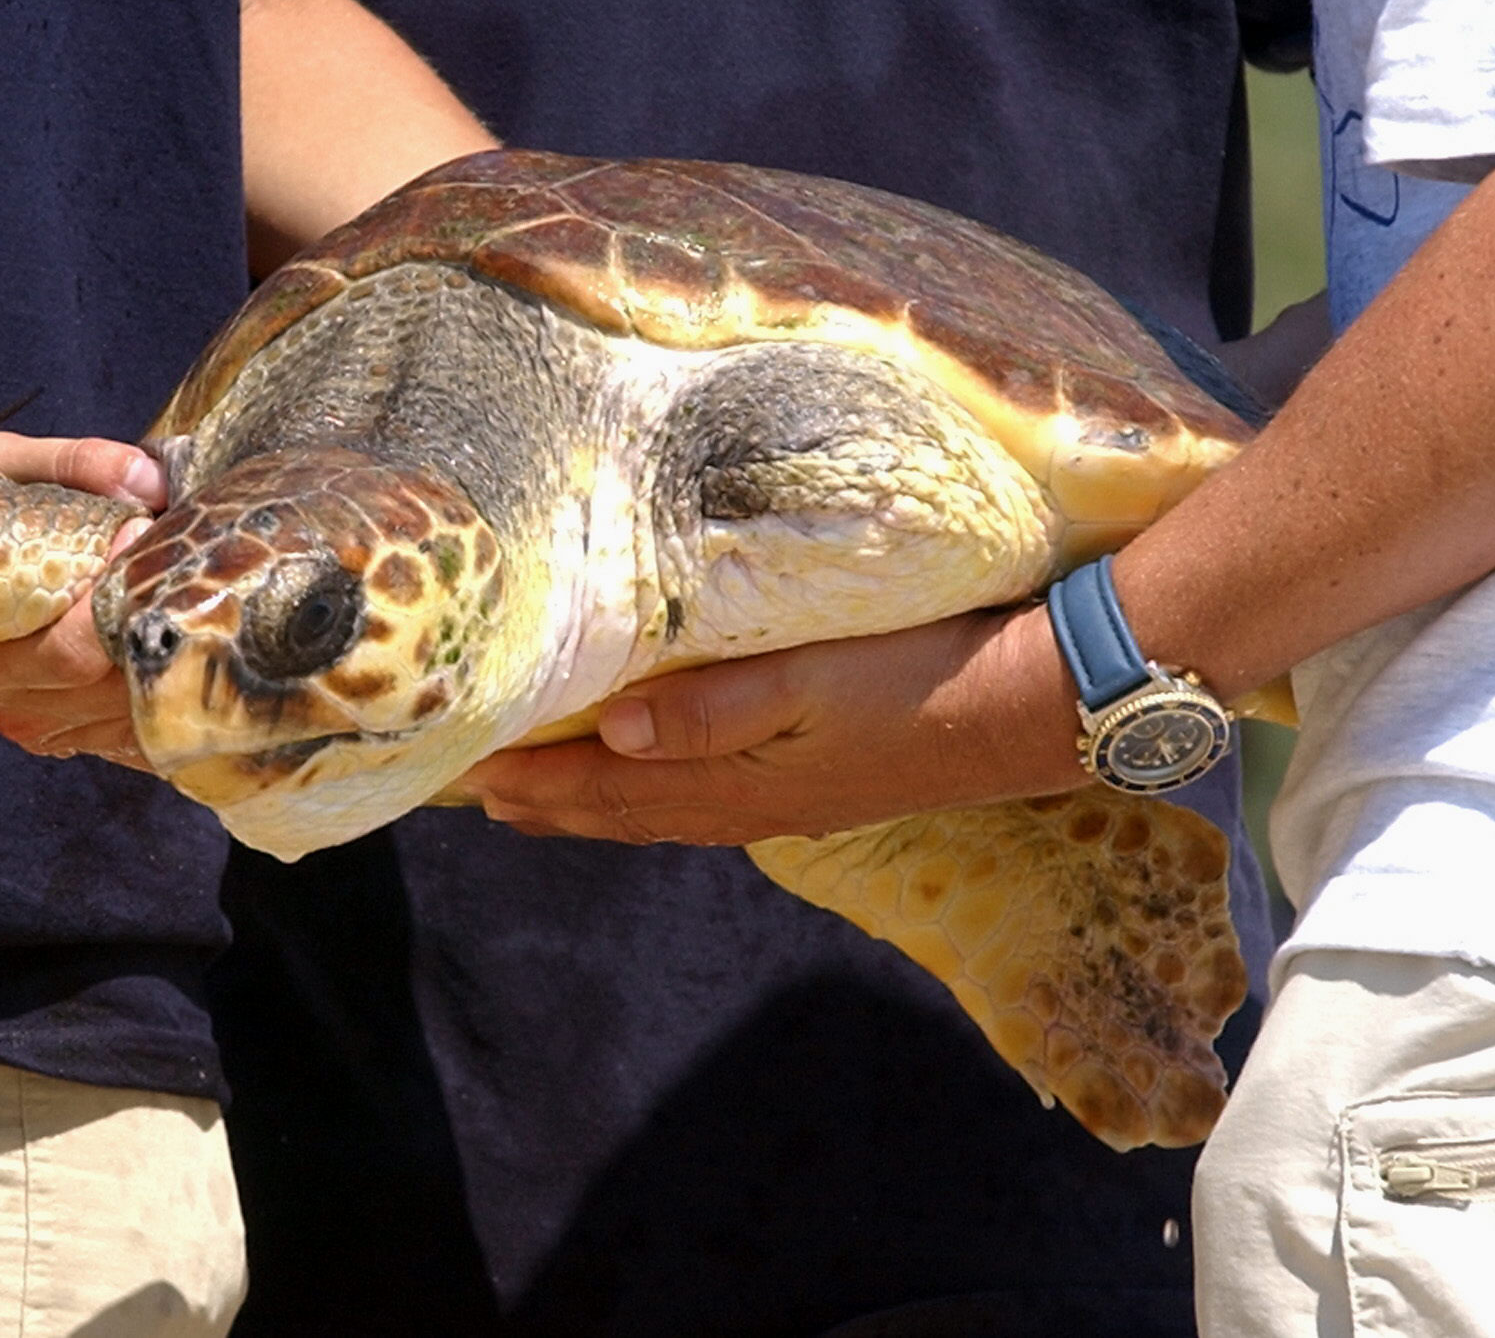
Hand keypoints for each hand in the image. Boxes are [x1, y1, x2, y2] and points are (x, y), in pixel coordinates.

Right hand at [0, 434, 168, 769]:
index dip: (125, 596)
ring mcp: (31, 721)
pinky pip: (131, 729)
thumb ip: (77, 464)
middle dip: (160, 626)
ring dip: (169, 657)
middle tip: (182, 565)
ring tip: (180, 593)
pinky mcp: (62, 734)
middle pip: (108, 686)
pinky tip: (171, 639)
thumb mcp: (2, 463)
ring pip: (129, 712)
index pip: (75, 647)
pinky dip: (162, 689)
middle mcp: (0, 692)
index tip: (146, 533)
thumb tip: (151, 482)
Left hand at [460, 606, 1089, 845]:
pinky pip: (704, 809)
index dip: (537, 780)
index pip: (608, 785)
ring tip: (543, 805)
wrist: (1026, 713)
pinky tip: (656, 793)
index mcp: (733, 780)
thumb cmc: (915, 679)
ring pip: (662, 815)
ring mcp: (783, 805)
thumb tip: (610, 731)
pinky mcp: (815, 793)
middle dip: (549, 805)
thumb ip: (709, 708)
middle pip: (623, 812)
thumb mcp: (810, 680)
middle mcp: (746, 805)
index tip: (468, 774)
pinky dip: (654, 804)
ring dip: (596, 810)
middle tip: (479, 799)